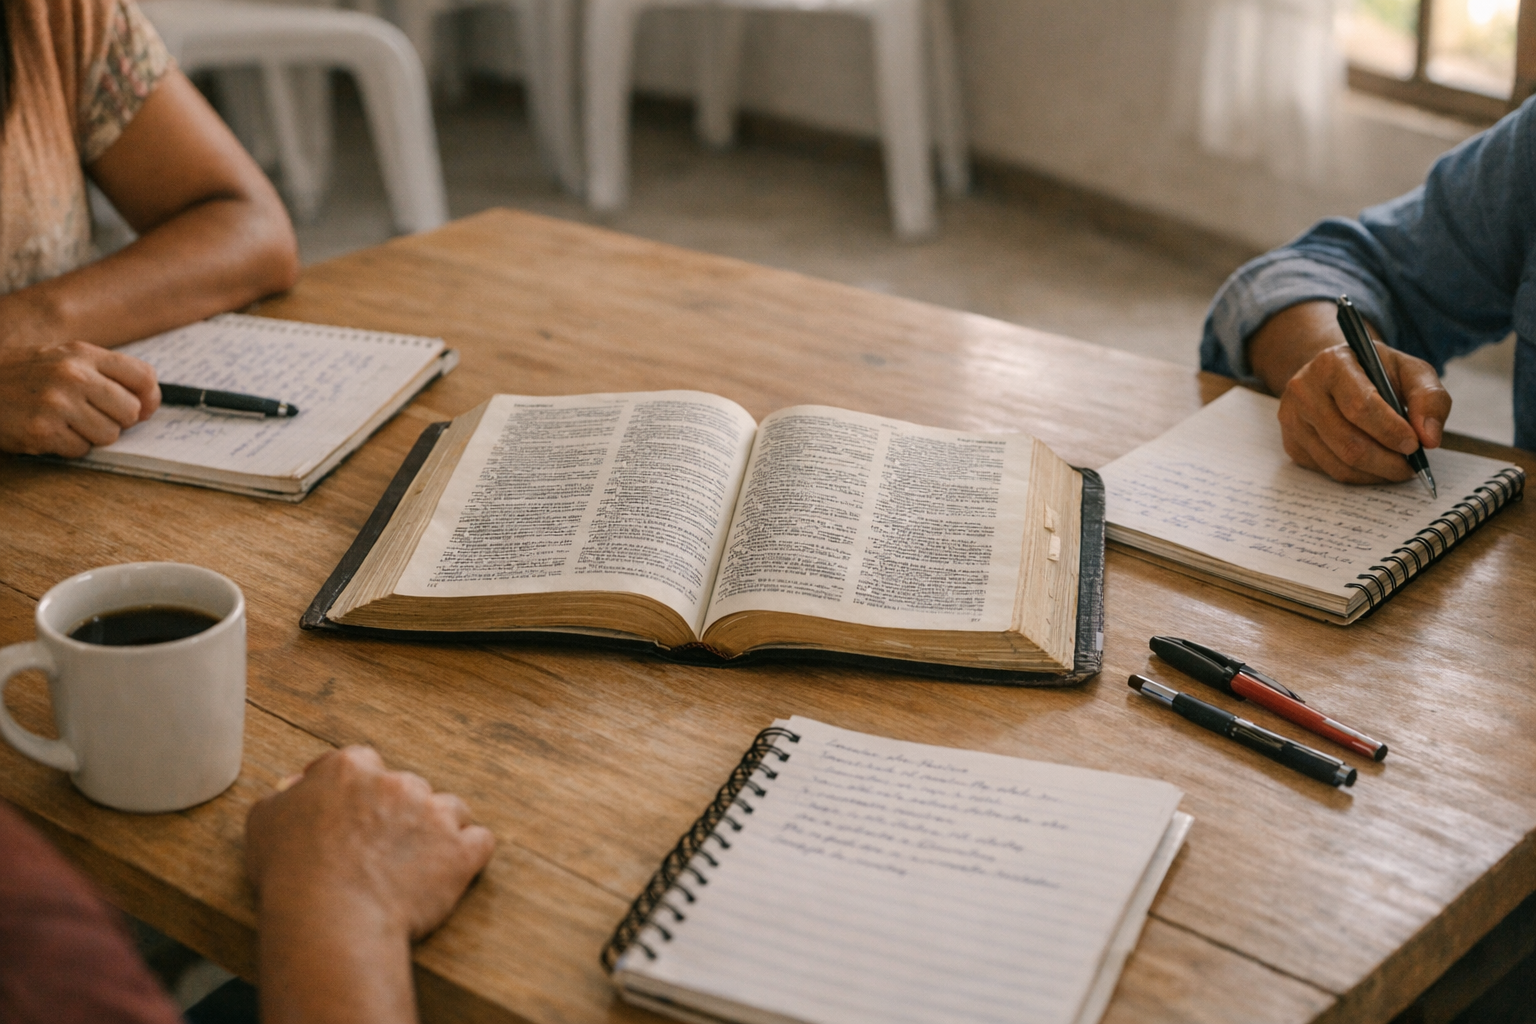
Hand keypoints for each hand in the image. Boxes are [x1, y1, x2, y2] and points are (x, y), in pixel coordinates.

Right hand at [0, 342, 159, 456]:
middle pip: (130, 411)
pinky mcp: (43, 430)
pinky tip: (49, 432)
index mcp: (83, 354)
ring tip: (66, 423)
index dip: (150, 398)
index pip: (143, 376)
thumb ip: (103, 374)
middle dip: (116, 421)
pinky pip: (80, 450)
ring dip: (91, 436)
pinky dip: (68, 447)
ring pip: (109, 435)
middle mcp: (73, 375)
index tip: (142, 409)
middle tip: (90, 416)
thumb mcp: (62, 359)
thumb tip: (146, 404)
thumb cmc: (23, 377)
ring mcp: (57, 403)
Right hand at [247, 746, 494, 941]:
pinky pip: (480, 840)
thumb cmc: (290, 874)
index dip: (358, 789)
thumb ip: (285, 796)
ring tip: (420, 862)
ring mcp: (434, 814)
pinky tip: (455, 869)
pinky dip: (470, 853)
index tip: (353, 811)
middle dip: (399, 812)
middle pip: (408, 787)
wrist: (330, 917)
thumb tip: (295, 786)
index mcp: (351, 769)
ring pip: (450, 808)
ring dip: (439, 829)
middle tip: (381, 848)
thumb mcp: (265, 823)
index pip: (362, 762)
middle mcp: (398, 782)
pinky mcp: (460, 850)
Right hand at [1249, 302, 1451, 484]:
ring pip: (1338, 463)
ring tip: (1397, 467)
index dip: (1390, 430)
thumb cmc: (1376, 372)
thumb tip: (1430, 439)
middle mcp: (1304, 390)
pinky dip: (1359, 476)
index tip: (1415, 445)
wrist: (1334, 374)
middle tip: (1411, 467)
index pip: (1360, 405)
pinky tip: (1374, 466)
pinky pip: (1328, 472)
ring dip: (1375, 473)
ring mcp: (1293, 419)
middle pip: (1348, 441)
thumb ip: (1429, 398)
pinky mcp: (1291, 443)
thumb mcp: (1410, 371)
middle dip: (1386, 461)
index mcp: (1332, 363)